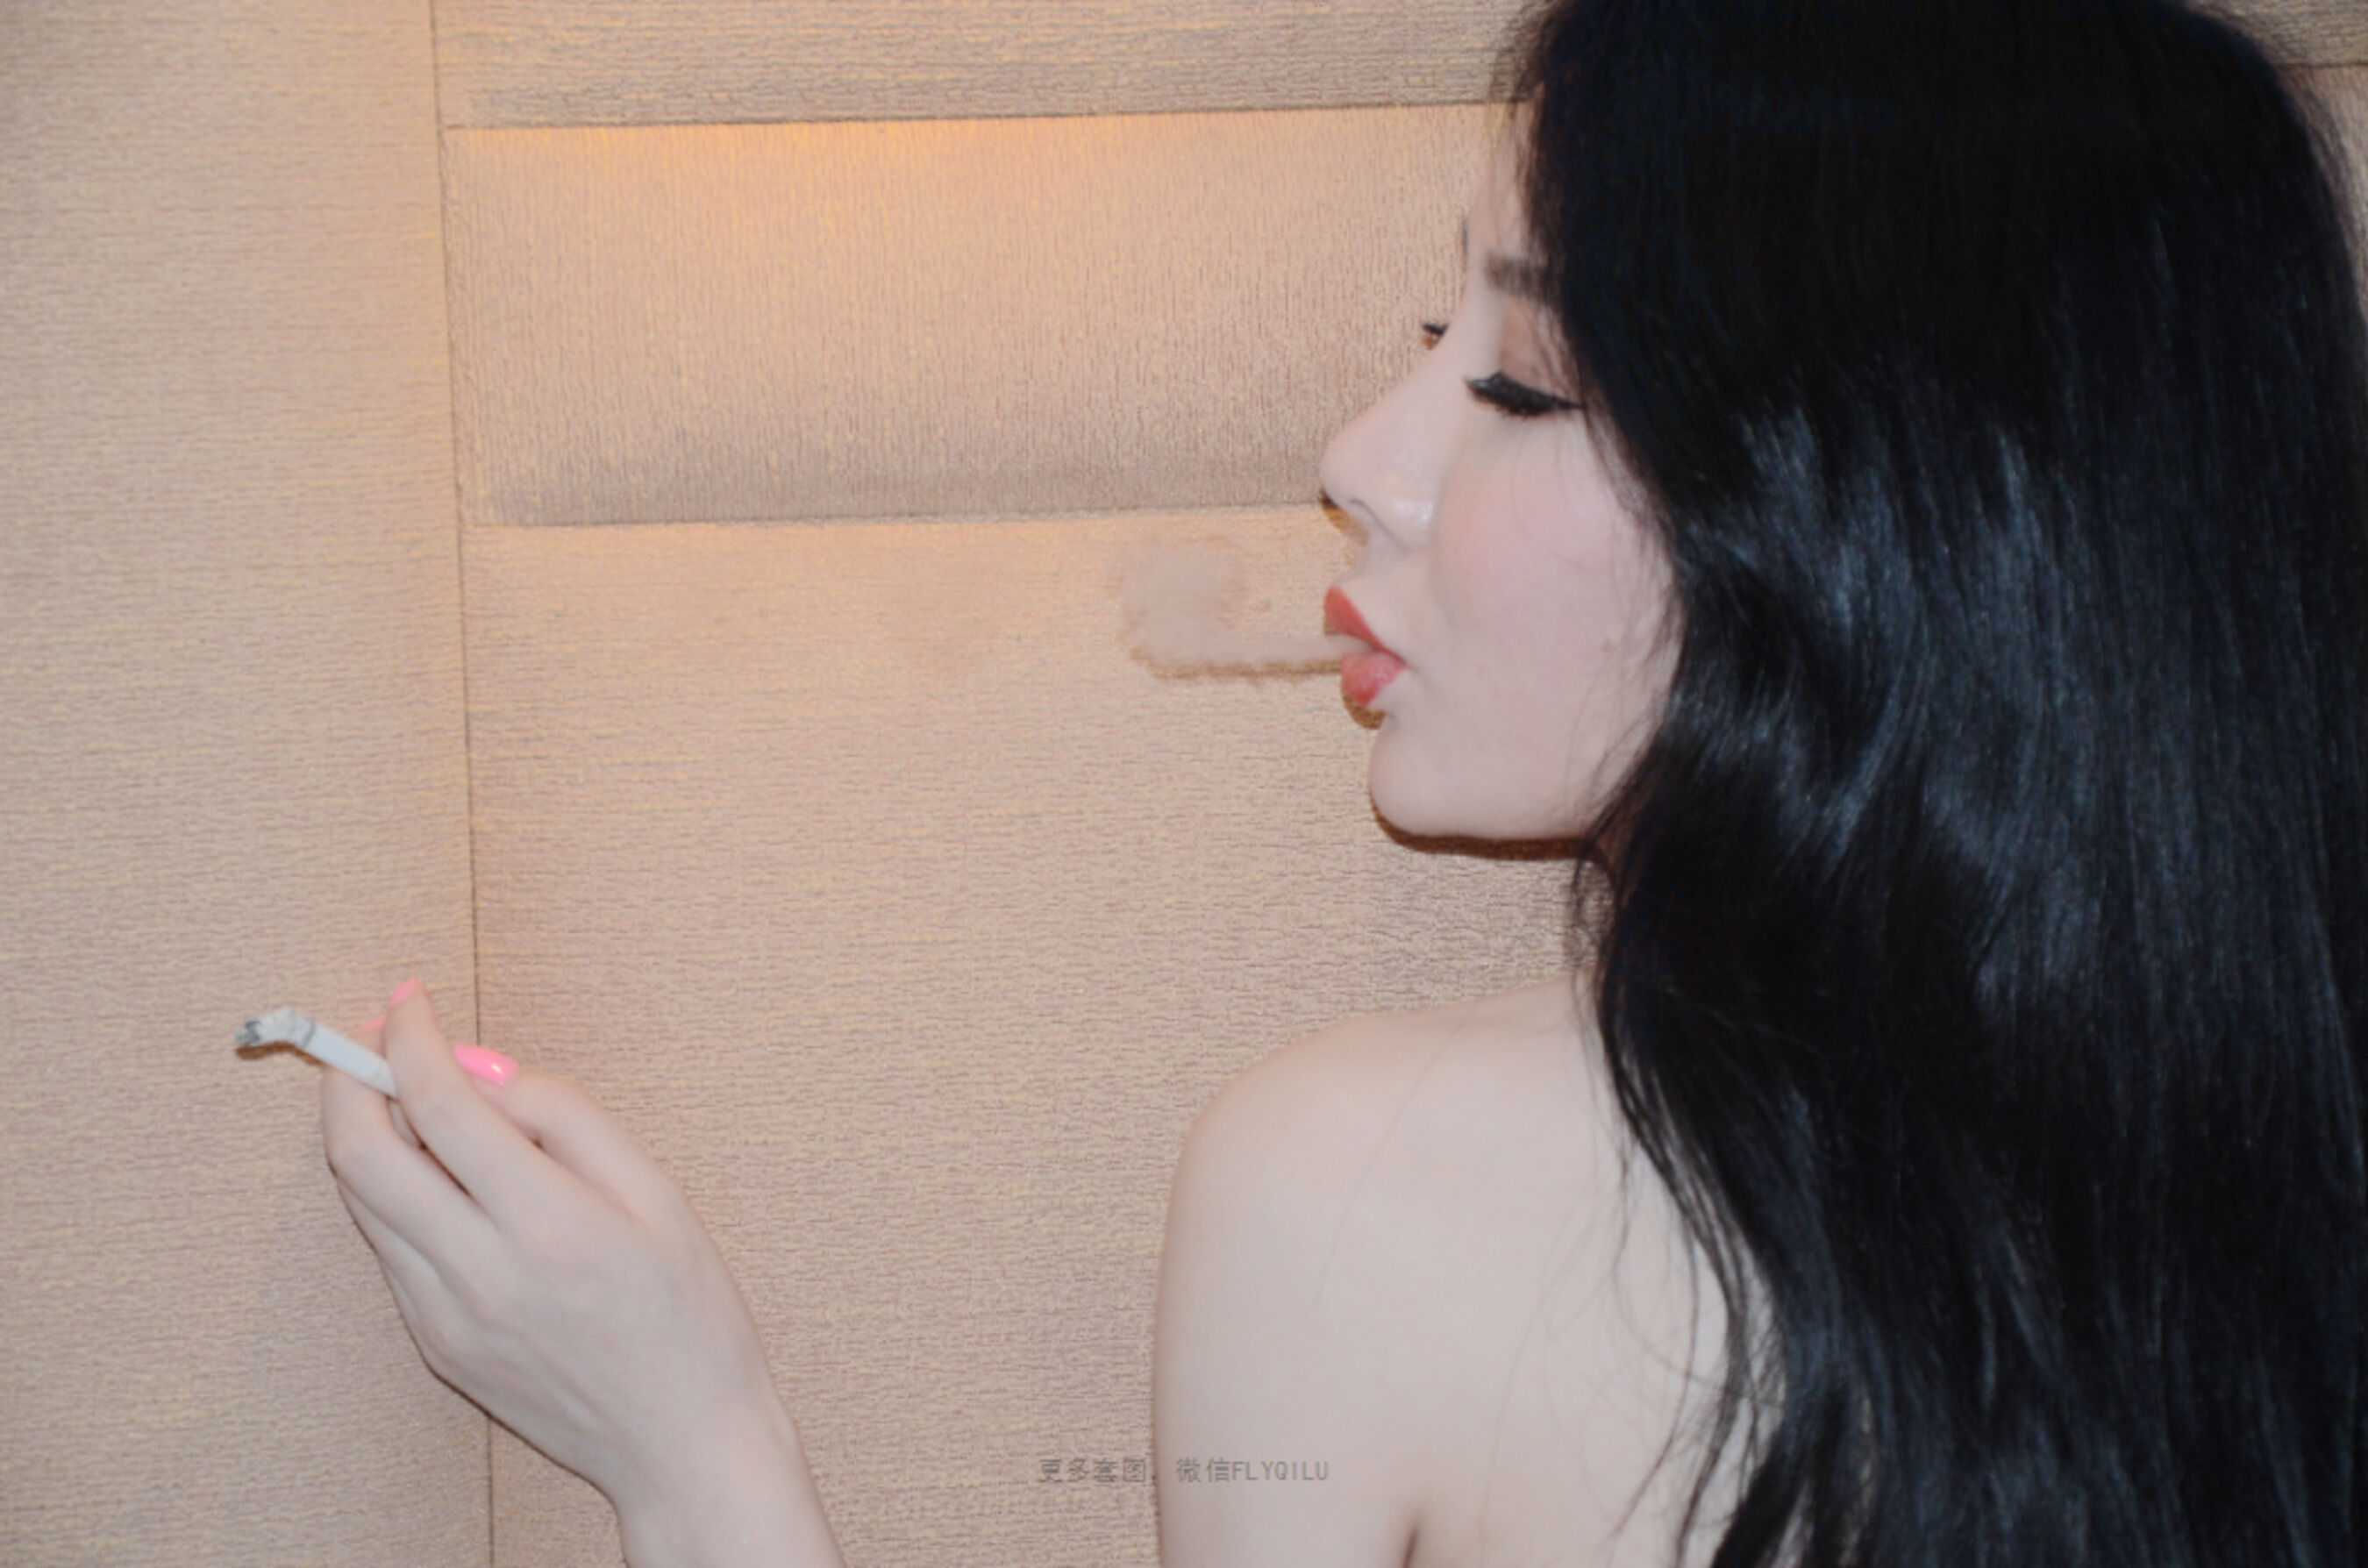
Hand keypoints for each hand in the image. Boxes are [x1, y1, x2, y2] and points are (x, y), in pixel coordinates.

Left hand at [318, 980, 791, 1526]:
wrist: (683, 1442)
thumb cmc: (691, 1314)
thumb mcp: (658, 1192)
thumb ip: (566, 1118)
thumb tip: (479, 1070)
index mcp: (548, 1224)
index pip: (439, 1105)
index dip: (410, 1037)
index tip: (410, 999)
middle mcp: (478, 1272)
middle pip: (361, 1153)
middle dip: (352, 1078)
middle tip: (379, 1038)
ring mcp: (445, 1316)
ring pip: (363, 1202)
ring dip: (370, 1133)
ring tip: (416, 1098)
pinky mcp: (434, 1345)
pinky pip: (392, 1248)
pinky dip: (399, 1194)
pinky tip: (449, 1178)